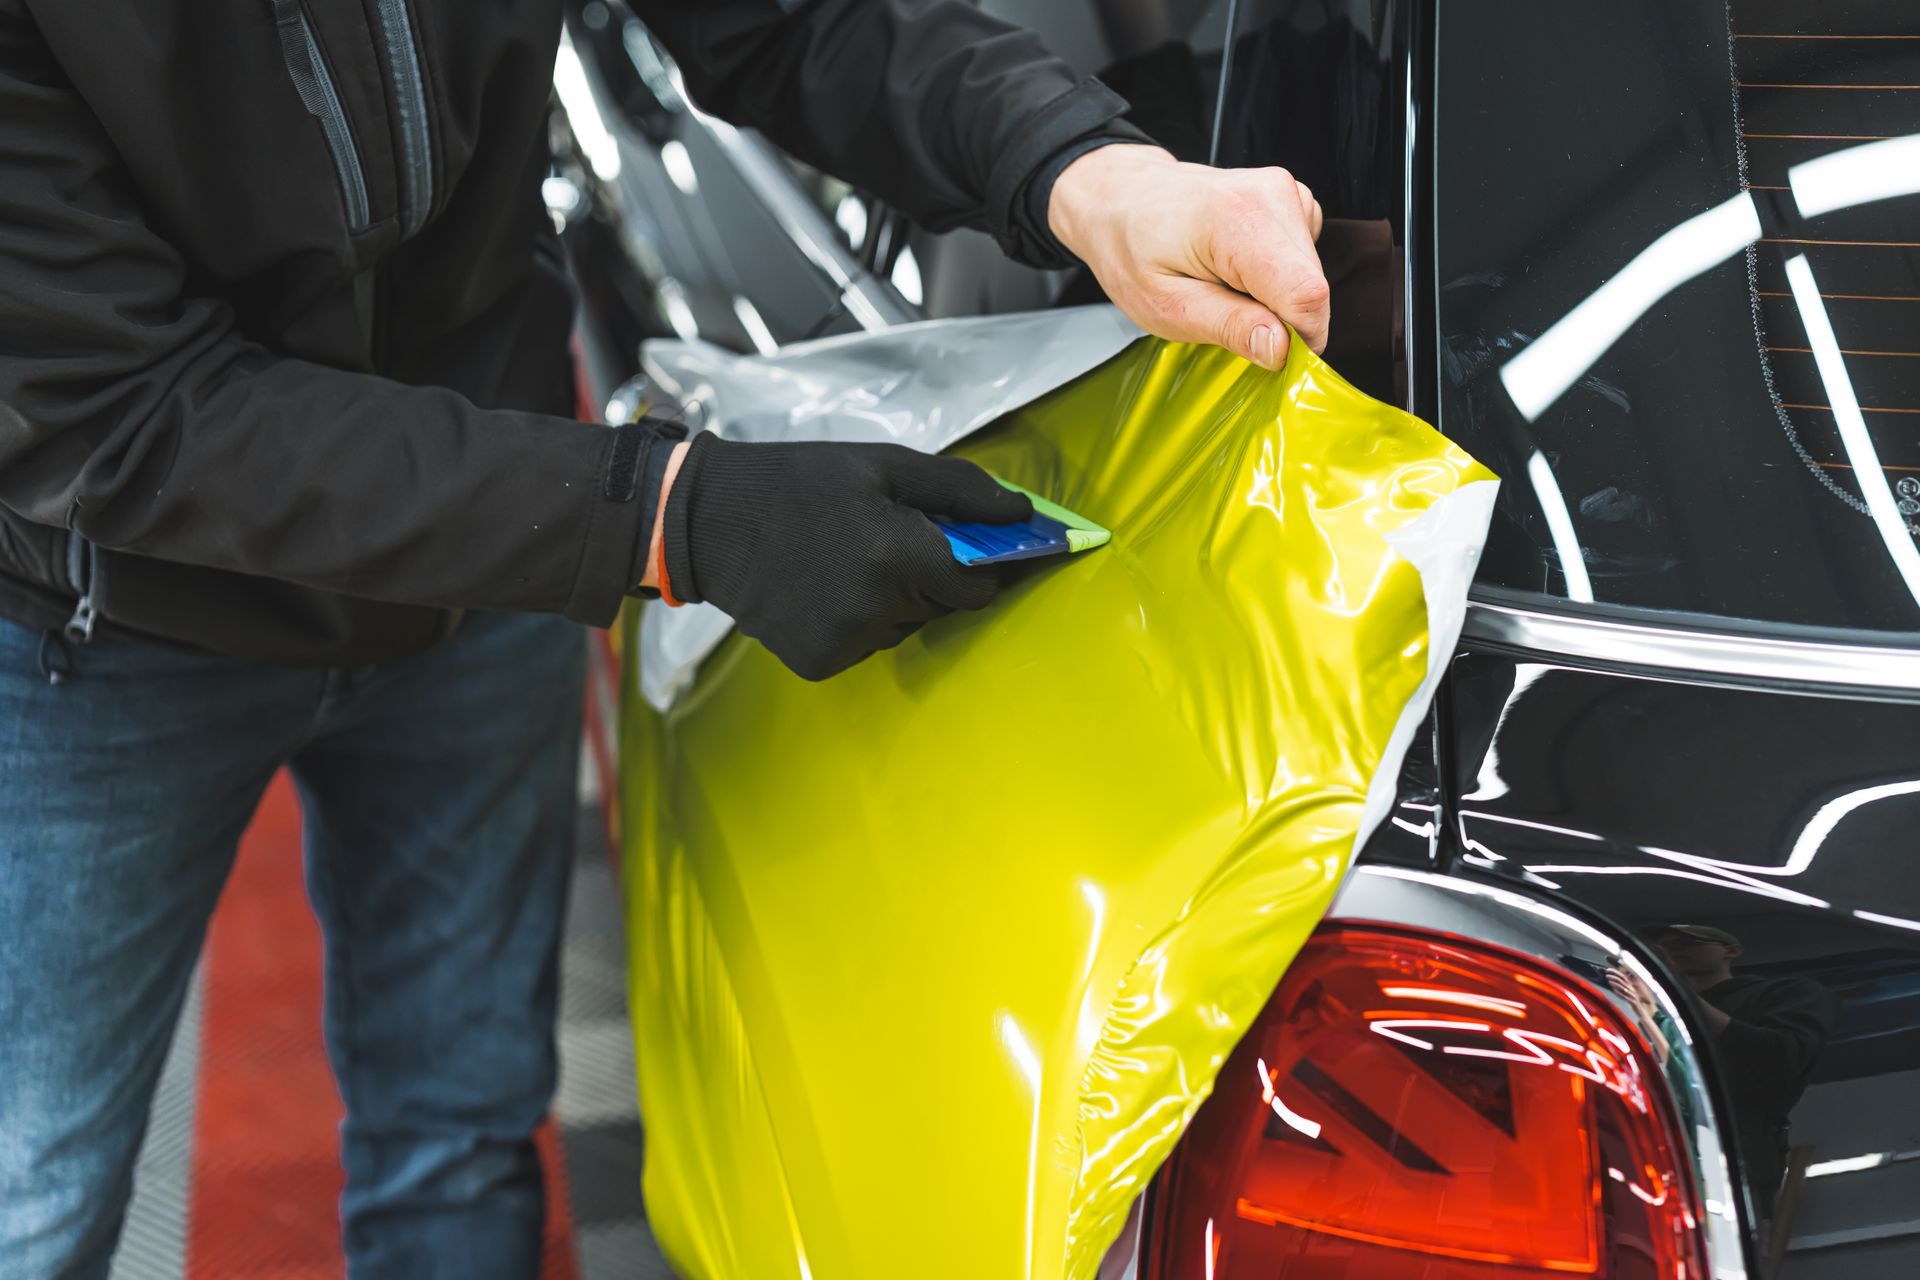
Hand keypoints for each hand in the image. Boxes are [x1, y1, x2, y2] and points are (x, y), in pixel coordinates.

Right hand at [659, 436, 1030, 679]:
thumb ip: (961, 490)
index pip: (979, 585)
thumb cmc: (801, 482)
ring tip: (844, 561)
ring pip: (904, 627)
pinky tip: (822, 590)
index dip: (975, 564)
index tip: (958, 545)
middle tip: (883, 540)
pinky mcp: (819, 663)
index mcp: (897, 553)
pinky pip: (866, 645)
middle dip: (928, 576)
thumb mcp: (883, 465)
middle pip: (942, 606)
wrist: (708, 519)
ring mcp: (845, 642)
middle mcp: (876, 607)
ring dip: (893, 601)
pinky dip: (857, 623)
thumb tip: (1024, 513)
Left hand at [1047, 144, 1327, 369]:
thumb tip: (1281, 349)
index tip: (1270, 358)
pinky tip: (1238, 267)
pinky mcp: (1292, 200)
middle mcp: (1272, 195)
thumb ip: (1228, 327)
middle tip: (1228, 315)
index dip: (1299, 340)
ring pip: (1312, 276)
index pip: (1305, 294)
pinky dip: (1277, 277)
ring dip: (1277, 299)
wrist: (1123, 200)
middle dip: (1283, 320)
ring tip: (1225, 286)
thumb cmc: (1133, 250)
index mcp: (1239, 218)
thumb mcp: (1166, 306)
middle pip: (1312, 287)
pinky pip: (1304, 260)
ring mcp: (1286, 192)